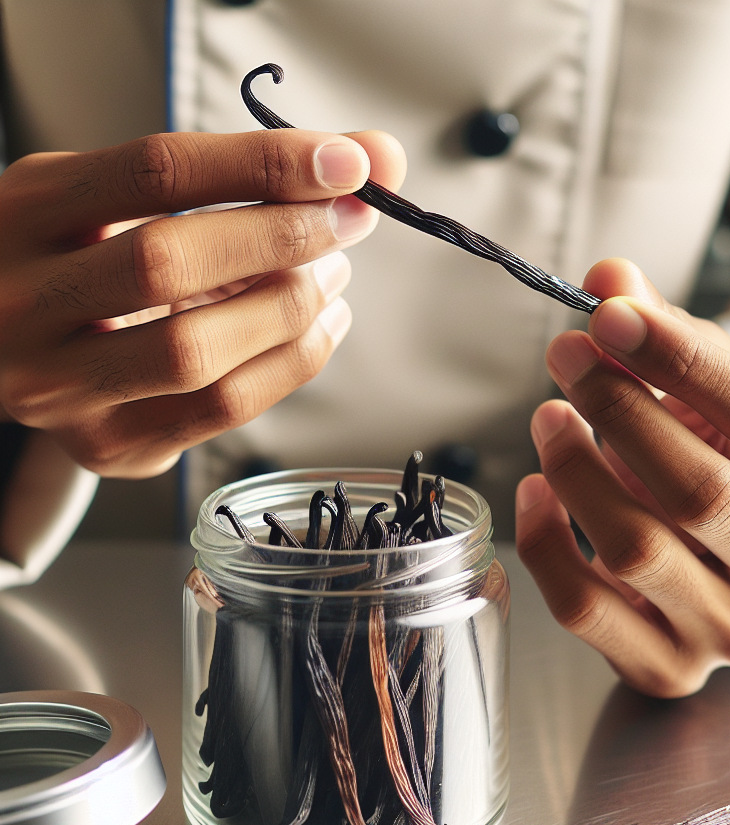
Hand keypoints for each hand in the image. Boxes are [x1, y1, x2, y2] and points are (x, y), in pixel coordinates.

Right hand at [0, 128, 405, 475]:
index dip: (264, 163)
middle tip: (351, 220)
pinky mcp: (107, 444)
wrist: (18, 349)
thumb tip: (375, 157)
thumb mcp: (129, 198)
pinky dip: (292, 363)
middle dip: (284, 237)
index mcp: (29, 210)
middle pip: (170, 262)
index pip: (156, 172)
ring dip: (293, 308)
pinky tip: (322, 326)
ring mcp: (58, 384)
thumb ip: (239, 172)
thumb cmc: (91, 261)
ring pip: (197, 351)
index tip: (347, 163)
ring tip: (335, 275)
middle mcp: (25, 300)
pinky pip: (222, 408)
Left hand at [516, 259, 729, 697]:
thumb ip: (674, 335)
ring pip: (635, 550)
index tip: (610, 315)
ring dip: (574, 469)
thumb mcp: (726, 393)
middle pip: (700, 491)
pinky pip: (586, 609)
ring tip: (548, 417)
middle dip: (618, 410)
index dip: (681, 359)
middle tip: (566, 357)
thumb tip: (607, 278)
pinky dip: (544, 543)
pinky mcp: (672, 668)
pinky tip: (534, 489)